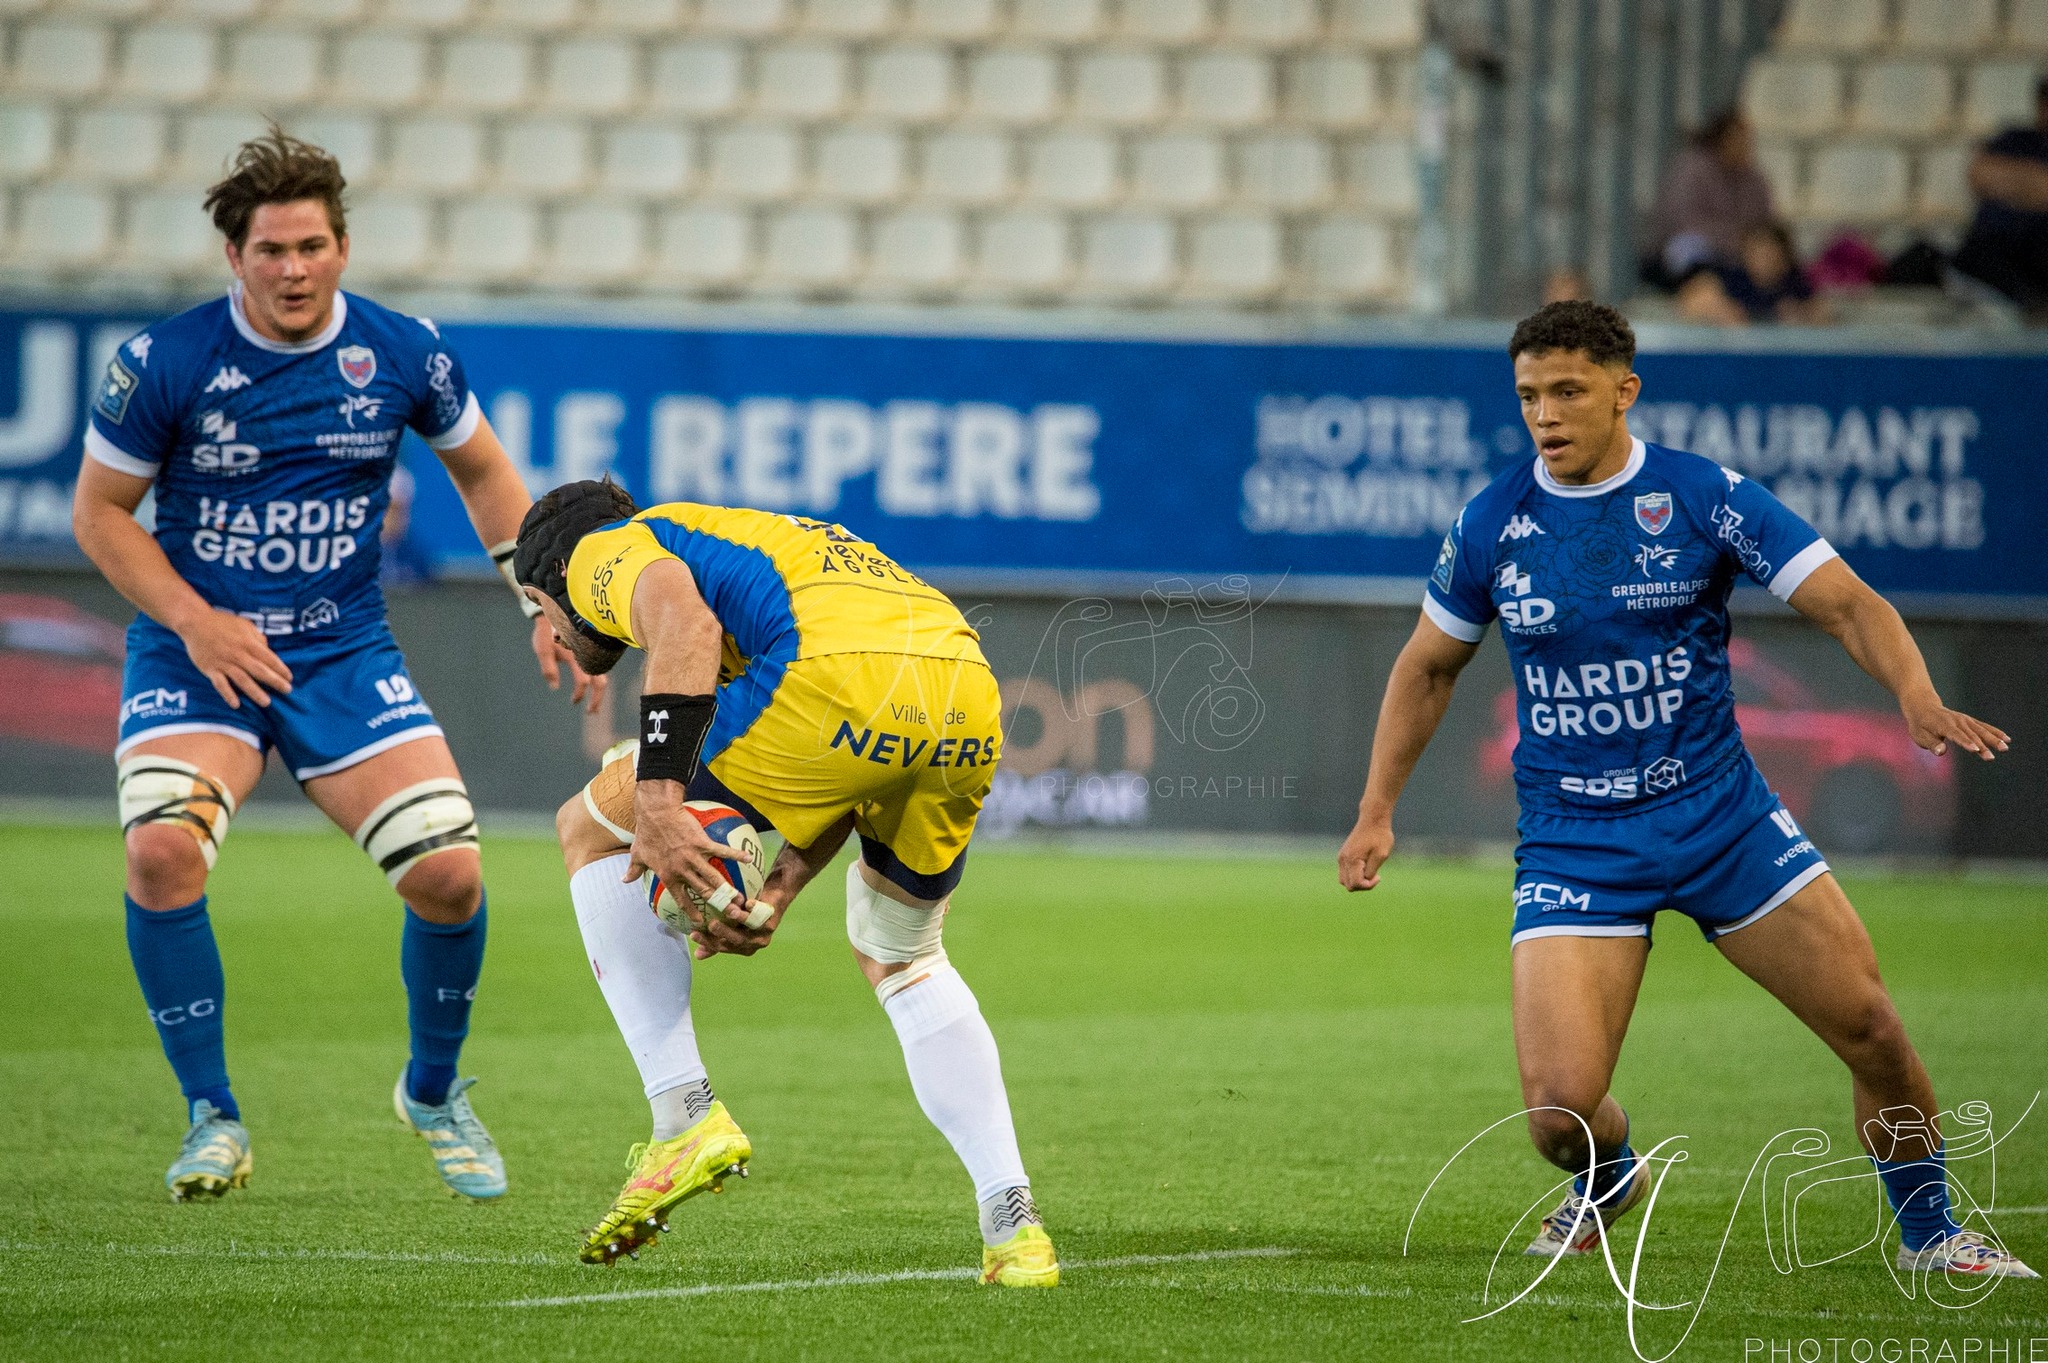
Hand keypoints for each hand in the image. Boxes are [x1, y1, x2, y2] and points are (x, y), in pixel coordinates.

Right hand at [176, 608, 292, 708]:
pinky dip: (228, 694)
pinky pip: (220, 684)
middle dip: (274, 681)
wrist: (194, 622)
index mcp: (248, 642)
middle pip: (259, 670)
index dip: (280, 669)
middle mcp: (237, 654)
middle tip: (287, 690)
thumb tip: (268, 649)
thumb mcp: (245, 625)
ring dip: (255, 692)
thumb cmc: (222, 622)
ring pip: (242, 679)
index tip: (289, 678)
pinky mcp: (210, 668)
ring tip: (266, 702)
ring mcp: (223, 662)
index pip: (269, 658)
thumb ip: (257, 638)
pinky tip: (236, 704)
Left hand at [530, 614, 605, 714]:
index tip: (573, 702)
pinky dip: (598, 680)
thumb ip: (548, 668)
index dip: (579, 694)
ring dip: (599, 691)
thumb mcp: (542, 649)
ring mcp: (591, 652)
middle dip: (597, 699)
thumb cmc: (546, 631)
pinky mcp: (591, 650)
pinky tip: (593, 685)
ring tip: (595, 703)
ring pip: (602, 675)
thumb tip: (555, 687)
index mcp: (576, 657)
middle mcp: (588, 656)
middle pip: (600, 682)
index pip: (583, 681)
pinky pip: (600, 668)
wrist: (553, 610)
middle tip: (592, 712)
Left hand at [626, 780, 762, 945]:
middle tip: (730, 915)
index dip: (691, 912)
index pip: (682, 899)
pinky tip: (748, 859)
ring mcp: (694, 858)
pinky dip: (736, 855)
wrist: (656, 814)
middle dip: (717, 905)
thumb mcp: (637, 854)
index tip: (700, 922)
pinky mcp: (703, 843)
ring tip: (740, 898)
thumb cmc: (646, 834)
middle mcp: (683, 871)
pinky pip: (722, 851)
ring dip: (728, 889)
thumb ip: (634, 870)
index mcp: (669, 876)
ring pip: (714, 878)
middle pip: (703, 892)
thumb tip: (625, 880)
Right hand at [684, 892, 785, 961]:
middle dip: (721, 935)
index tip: (693, 935)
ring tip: (725, 916)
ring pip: (746, 933)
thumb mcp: (731, 926)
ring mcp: (763, 935)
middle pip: (734, 942)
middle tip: (709, 925)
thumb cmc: (750, 911)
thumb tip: (697, 955)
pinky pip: (760, 918)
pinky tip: (746, 904)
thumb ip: (717, 940)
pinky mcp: (771, 922)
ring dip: (736, 925)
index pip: (721, 948)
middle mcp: (753, 945)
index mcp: (742, 948)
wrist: (775, 897)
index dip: (707, 943)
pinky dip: (753, 911)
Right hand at [1338, 813, 1394, 890]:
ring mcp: (1341, 857)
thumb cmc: (1379, 836)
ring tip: (1370, 872)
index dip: (1368, 885)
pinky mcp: (1343, 855)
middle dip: (1362, 885)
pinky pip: (1345, 873)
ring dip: (1357, 881)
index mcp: (1352, 860)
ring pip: (1344, 881)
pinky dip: (1354, 875)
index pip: (1356, 884)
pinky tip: (1366, 867)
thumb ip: (1371, 871)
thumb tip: (1364, 881)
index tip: (1379, 876)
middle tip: (1375, 875)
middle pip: (1348, 885)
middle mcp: (1343, 860)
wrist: (1373, 819)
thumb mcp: (1381, 855)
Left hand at [1903, 693, 2008, 761]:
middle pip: (1971, 734)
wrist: (1924, 707)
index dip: (1965, 742)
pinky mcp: (1970, 721)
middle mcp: (1957, 721)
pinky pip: (1984, 726)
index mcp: (1943, 725)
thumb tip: (1941, 752)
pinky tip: (2007, 739)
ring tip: (2005, 748)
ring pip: (1981, 730)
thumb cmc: (1920, 725)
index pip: (1956, 735)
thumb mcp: (1919, 736)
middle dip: (1982, 746)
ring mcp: (1965, 720)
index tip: (1975, 750)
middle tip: (1991, 757)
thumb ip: (1931, 744)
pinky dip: (1995, 732)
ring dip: (1993, 739)